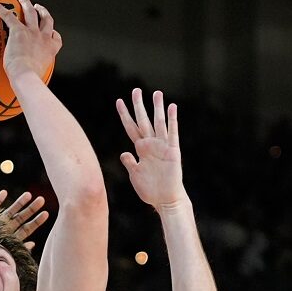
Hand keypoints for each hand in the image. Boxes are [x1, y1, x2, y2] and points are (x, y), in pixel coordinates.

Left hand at [0, 0, 60, 81]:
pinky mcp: (19, 31)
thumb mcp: (38, 76)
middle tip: (38, 7)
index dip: (54, 33)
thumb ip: (35, 74)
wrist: (26, 75)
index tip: (51, 32)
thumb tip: (28, 84)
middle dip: (42, 11)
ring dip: (27, 4)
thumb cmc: (31, 80)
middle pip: (46, 19)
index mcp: (50, 50)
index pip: (56, 38)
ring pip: (31, 13)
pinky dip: (0, 9)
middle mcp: (44, 38)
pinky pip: (9, 16)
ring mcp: (32, 33)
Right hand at [0, 189, 49, 250]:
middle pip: (22, 218)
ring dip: (19, 203)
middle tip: (41, 200)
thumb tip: (33, 244)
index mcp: (13, 237)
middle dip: (31, 209)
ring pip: (10, 211)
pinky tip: (4, 193)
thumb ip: (20, 249)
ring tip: (28, 194)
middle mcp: (7, 229)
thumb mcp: (9, 255)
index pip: (28, 228)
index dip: (37, 221)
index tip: (46, 213)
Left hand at [116, 89, 185, 209]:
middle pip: (143, 121)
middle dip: (139, 106)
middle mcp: (151, 144)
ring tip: (157, 93)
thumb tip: (124, 153)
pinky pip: (172, 133)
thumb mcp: (135, 175)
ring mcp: (162, 147)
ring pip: (158, 123)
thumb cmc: (150, 189)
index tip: (119, 101)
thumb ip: (129, 163)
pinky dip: (172, 120)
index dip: (125, 115)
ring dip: (158, 108)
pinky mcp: (172, 151)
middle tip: (136, 90)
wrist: (165, 200)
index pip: (131, 127)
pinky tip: (172, 107)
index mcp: (140, 149)